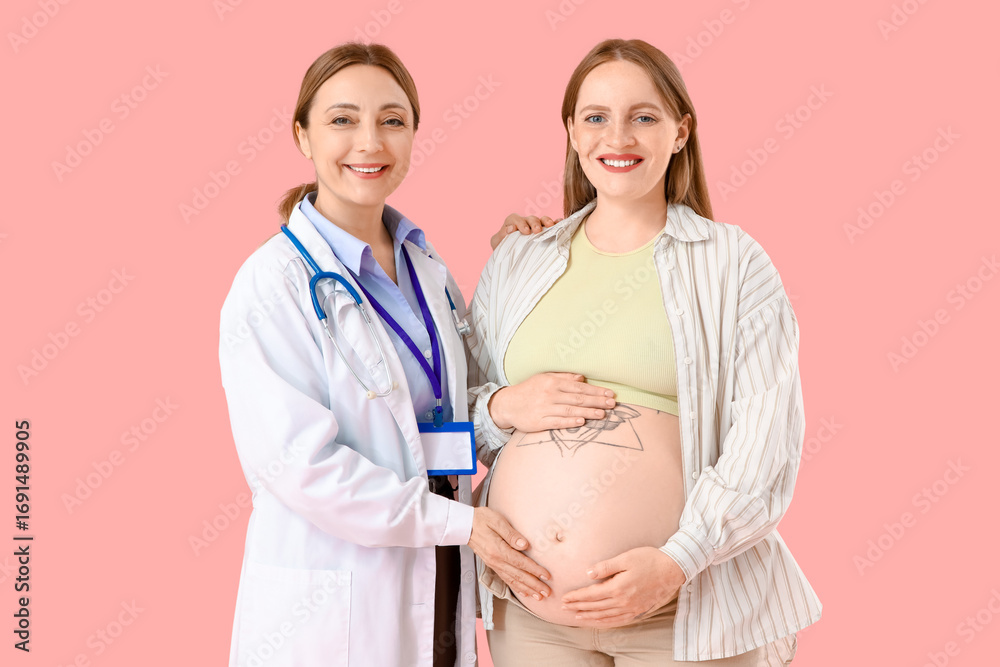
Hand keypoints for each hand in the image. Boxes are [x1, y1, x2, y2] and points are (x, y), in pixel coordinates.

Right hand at [468, 507, 551, 600]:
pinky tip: (523, 592)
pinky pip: (506, 579)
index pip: (521, 563)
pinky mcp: (492, 565)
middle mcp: (496, 561)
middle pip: (518, 575)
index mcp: (498, 550)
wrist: (464, 525)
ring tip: (539, 596)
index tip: (547, 576)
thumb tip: (525, 545)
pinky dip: (516, 587)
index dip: (535, 570)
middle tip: (547, 592)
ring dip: (527, 589)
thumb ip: (511, 534)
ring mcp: (494, 564)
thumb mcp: (497, 521)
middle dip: (534, 585)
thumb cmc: (481, 519)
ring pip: (513, 580)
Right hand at [488, 372, 615, 430]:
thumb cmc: (529, 390)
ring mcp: (544, 409)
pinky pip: (557, 422)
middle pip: (577, 399)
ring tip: (603, 414)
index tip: (609, 394)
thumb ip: (563, 377)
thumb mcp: (544, 378)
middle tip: (612, 404)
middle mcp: (550, 395)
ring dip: (588, 412)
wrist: (508, 404)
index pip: (579, 387)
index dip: (595, 391)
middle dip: (597, 401)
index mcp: (552, 383)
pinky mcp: (539, 422)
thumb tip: (582, 378)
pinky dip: (570, 422)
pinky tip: (582, 422)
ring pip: (570, 411)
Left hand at [489, 213, 558, 249]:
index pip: (515, 219)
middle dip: (534, 223)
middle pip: (530, 219)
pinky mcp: (546, 232)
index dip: (519, 223)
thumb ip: (500, 236)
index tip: (523, 231)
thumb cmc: (503, 249)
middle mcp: (525, 223)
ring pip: (542, 220)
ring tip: (550, 225)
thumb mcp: (497, 243)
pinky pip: (552, 225)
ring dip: (546, 221)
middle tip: (536, 231)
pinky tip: (560, 224)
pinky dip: (556, 223)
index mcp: (512, 224)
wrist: (509, 259)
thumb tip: (510, 229)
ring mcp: (537, 227)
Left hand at [560, 547, 685, 625]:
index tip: (565, 598)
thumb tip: (588, 573)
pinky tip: (600, 621)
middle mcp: (623, 601)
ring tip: (577, 616)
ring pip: (605, 616)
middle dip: (578, 607)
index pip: (591, 595)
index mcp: (618, 587)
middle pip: (595, 607)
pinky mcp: (638, 611)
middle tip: (565, 608)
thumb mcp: (626, 558)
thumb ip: (606, 567)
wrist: (673, 569)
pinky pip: (618, 621)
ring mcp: (631, 608)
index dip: (576, 597)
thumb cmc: (649, 559)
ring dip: (589, 617)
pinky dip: (606, 622)